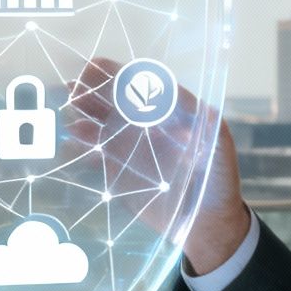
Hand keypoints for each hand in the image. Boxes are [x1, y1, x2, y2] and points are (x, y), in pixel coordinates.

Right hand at [63, 56, 250, 274]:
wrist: (208, 223)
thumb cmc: (218, 178)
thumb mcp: (217, 144)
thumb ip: (201, 119)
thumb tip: (174, 92)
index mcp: (165, 112)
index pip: (137, 84)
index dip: (116, 74)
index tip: (96, 67)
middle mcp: (142, 124)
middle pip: (111, 100)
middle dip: (91, 90)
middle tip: (74, 88)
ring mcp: (127, 147)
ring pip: (98, 123)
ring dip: (83, 114)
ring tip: (71, 112)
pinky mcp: (116, 171)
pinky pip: (93, 153)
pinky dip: (80, 146)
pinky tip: (72, 141)